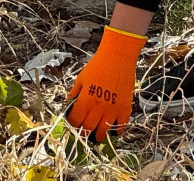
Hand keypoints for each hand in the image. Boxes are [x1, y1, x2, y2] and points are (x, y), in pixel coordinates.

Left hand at [66, 26, 145, 141]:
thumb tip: (68, 104)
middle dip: (83, 132)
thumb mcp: (81, 78)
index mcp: (85, 100)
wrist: (118, 57)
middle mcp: (98, 108)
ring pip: (103, 131)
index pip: (75, 121)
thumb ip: (74, 93)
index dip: (72, 124)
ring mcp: (113, 110)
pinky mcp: (125, 108)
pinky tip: (113, 130)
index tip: (73, 123)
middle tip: (83, 132)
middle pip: (88, 129)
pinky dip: (117, 131)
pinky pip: (121, 125)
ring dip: (98, 136)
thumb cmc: (98, 65)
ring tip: (96, 136)